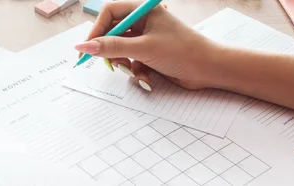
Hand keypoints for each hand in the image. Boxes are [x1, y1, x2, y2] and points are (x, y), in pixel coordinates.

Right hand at [75, 0, 221, 89]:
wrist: (209, 70)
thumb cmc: (183, 51)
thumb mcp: (142, 49)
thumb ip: (111, 47)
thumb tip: (84, 47)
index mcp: (143, 10)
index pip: (109, 13)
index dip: (96, 30)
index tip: (87, 48)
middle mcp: (143, 22)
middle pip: (112, 33)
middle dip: (110, 50)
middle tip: (108, 63)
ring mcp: (146, 38)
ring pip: (119, 49)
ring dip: (123, 63)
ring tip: (133, 70)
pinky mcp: (149, 54)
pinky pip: (130, 61)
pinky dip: (135, 70)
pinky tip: (146, 77)